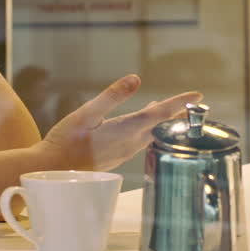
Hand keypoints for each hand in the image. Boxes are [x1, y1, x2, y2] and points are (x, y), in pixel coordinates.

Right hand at [35, 75, 199, 170]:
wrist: (52, 172)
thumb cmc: (65, 141)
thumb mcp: (86, 113)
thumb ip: (112, 96)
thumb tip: (136, 78)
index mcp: (124, 130)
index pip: (159, 114)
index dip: (179, 103)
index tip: (198, 95)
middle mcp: (129, 144)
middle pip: (161, 126)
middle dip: (177, 113)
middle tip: (192, 102)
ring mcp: (123, 153)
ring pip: (151, 135)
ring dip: (163, 122)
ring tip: (170, 110)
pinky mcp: (116, 158)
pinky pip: (140, 142)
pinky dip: (149, 130)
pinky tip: (143, 126)